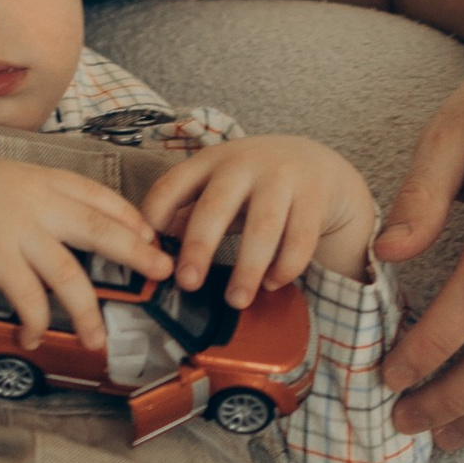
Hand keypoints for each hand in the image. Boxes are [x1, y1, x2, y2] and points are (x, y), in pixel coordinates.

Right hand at [0, 158, 169, 350]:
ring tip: (100, 341)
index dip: (128, 216)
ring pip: (70, 275)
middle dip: (136, 253)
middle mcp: (34, 200)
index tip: (149, 234)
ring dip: (89, 314)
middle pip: (100, 229)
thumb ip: (31, 194)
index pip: (97, 194)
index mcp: (37, 177)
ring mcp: (16, 228)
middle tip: (163, 271)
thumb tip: (60, 220)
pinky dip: (37, 323)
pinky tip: (34, 338)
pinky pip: (29, 298)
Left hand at [137, 136, 377, 303]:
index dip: (155, 214)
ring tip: (236, 301)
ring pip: (263, 228)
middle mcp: (243, 164)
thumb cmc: (254, 183)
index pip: (172, 184)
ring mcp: (281, 178)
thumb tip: (153, 248)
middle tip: (188, 283)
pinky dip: (285, 267)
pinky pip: (299, 239)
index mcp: (210, 161)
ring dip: (248, 269)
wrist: (316, 162)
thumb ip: (187, 210)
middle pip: (216, 206)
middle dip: (199, 247)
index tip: (147, 248)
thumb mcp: (218, 184)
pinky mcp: (313, 197)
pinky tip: (272, 284)